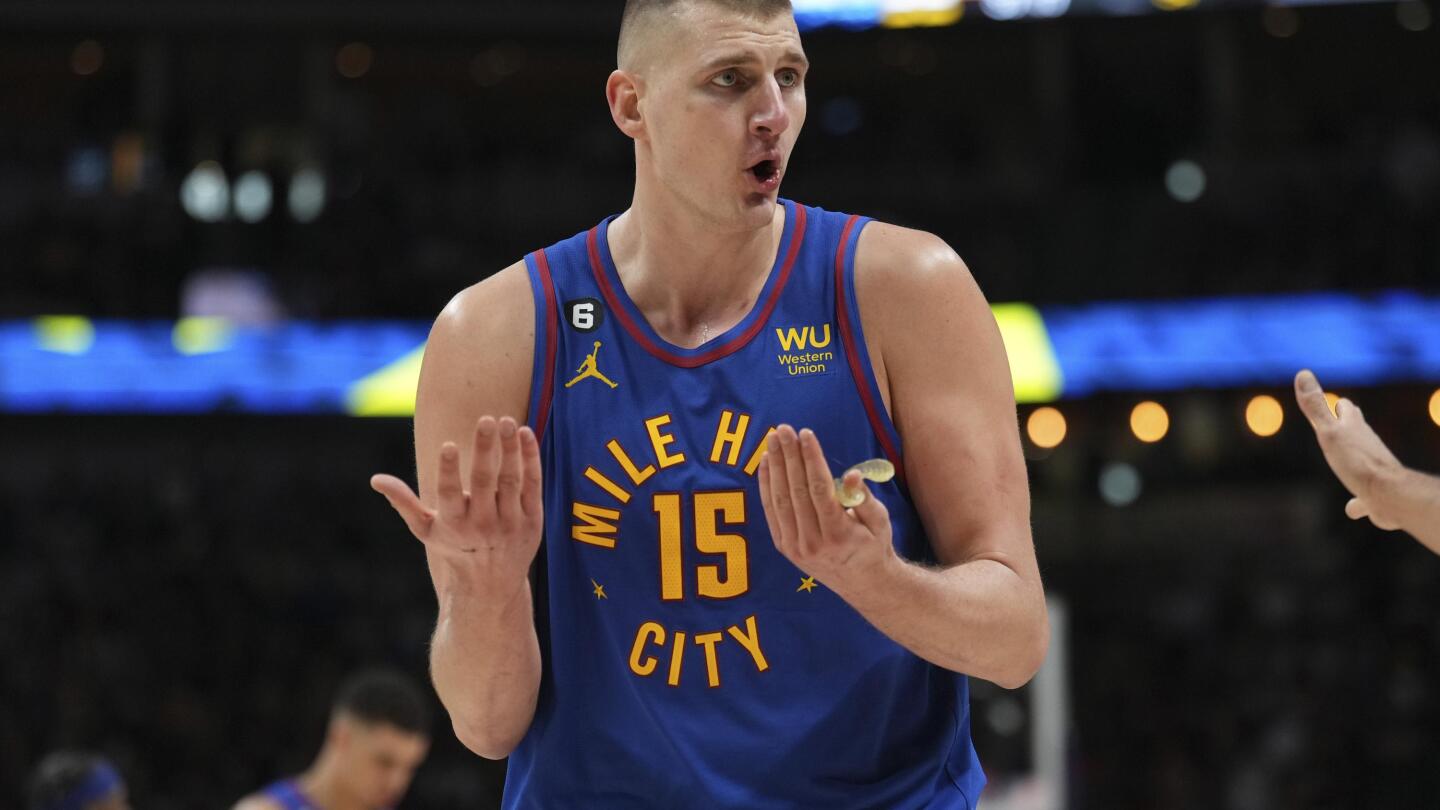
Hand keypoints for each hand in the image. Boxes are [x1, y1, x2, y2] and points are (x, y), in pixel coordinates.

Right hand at [371, 416, 544, 602]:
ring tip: (506, 421)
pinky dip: (530, 458)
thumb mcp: (426, 530)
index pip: (449, 493)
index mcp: (454, 523)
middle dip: (484, 449)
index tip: (448, 445)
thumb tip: (375, 479)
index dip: (448, 470)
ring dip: (509, 448)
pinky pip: (532, 483)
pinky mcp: (532, 519)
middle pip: (484, 481)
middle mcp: (483, 523)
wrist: (492, 585)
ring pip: (511, 479)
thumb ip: (404, 502)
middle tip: (486, 420)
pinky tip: (525, 433)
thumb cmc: (453, 549)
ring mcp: (510, 522)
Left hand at [757, 425, 896, 593]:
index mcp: (839, 535)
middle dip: (789, 456)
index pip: (820, 489)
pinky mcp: (784, 546)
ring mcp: (795, 546)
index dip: (811, 459)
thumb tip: (851, 475)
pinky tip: (766, 463)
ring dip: (775, 466)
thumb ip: (865, 498)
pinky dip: (766, 485)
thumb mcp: (880, 522)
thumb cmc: (873, 546)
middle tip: (783, 429)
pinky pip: (772, 511)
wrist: (862, 583)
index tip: (806, 434)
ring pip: (780, 499)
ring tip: (773, 439)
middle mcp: (813, 543)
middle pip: (796, 491)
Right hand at [1294, 370, 1402, 530]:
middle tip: (1336, 426)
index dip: (1338, 406)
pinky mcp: (1375, 492)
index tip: (1332, 403)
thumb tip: (1302, 373)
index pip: (1346, 409)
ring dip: (1353, 460)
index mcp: (1354, 428)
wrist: (1389, 497)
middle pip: (1357, 430)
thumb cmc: (1358, 463)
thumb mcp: (1329, 432)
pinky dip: (1358, 500)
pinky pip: (1364, 496)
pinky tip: (1352, 508)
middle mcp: (1366, 444)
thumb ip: (1315, 406)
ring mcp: (1373, 468)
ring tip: (1343, 463)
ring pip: (1362, 460)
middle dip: (1347, 427)